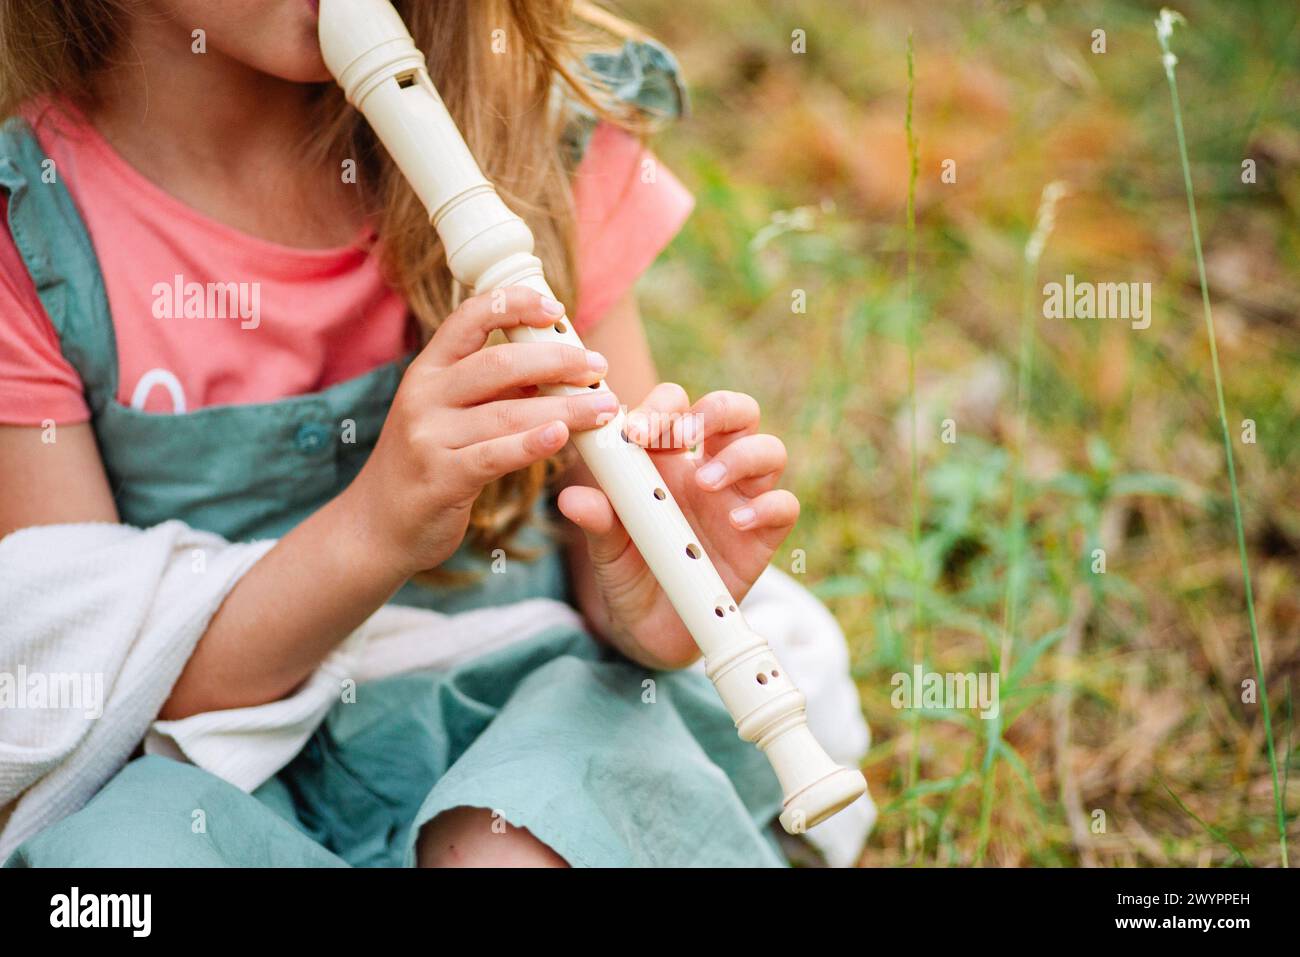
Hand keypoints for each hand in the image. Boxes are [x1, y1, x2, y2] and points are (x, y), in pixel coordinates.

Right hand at [343, 287, 616, 578]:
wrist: (376, 527)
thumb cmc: (427, 463)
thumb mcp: (449, 413)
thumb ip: (492, 389)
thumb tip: (553, 365)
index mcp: (428, 370)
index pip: (469, 319)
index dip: (514, 305)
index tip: (556, 309)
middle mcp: (424, 396)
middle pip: (499, 363)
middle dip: (557, 360)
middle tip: (598, 367)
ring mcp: (428, 437)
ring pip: (507, 412)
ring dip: (565, 407)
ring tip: (605, 408)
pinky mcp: (440, 478)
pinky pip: (493, 456)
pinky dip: (531, 444)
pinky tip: (562, 436)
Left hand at [557, 384, 798, 667]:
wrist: (652, 632)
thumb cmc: (628, 575)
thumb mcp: (606, 549)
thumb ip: (597, 521)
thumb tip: (571, 498)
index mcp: (669, 460)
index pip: (678, 405)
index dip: (662, 407)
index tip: (636, 432)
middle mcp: (711, 469)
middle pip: (736, 412)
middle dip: (714, 411)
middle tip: (682, 437)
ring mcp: (741, 501)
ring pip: (768, 449)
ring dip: (740, 456)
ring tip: (705, 482)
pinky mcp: (763, 537)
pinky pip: (784, 507)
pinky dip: (766, 506)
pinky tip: (736, 523)